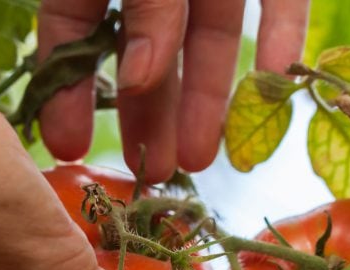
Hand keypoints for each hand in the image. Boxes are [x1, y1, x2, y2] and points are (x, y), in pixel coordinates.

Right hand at [38, 0, 309, 182]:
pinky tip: (276, 89)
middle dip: (148, 111)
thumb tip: (139, 76)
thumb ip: (144, 5)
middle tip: (148, 172)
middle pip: (148, 44)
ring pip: (210, 33)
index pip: (72, 27)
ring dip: (207, 96)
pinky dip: (281, 38)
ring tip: (197, 160)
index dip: (69, 88)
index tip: (68, 149)